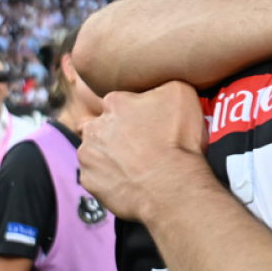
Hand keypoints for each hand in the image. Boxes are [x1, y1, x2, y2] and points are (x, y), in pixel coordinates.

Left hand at [79, 82, 208, 222]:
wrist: (172, 187)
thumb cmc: (178, 141)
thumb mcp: (183, 94)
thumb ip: (164, 82)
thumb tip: (157, 86)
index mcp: (114, 102)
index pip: (122, 102)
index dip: (138, 113)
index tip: (151, 125)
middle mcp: (94, 126)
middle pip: (106, 126)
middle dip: (121, 133)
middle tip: (144, 146)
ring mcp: (88, 155)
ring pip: (98, 150)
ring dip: (112, 155)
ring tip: (137, 165)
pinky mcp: (88, 180)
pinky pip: (97, 175)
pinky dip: (110, 177)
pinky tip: (130, 180)